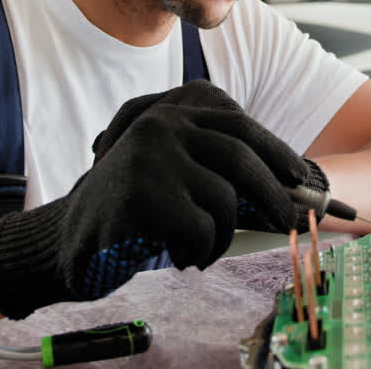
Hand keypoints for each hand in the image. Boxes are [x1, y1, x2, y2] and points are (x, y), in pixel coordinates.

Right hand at [92, 80, 323, 231]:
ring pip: (224, 199)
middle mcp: (162, 125)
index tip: (298, 174)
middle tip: (288, 220)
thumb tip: (286, 186)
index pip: (237, 124)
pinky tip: (177, 256)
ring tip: (201, 250)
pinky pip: (201, 228)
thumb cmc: (134, 211)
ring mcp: (153, 156)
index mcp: (171, 114)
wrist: (72, 240)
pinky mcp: (147, 193)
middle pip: (240, 156)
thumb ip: (215, 167)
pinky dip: (198, 251)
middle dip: (271, 192)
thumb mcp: (173, 173)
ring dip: (222, 236)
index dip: (274, 150)